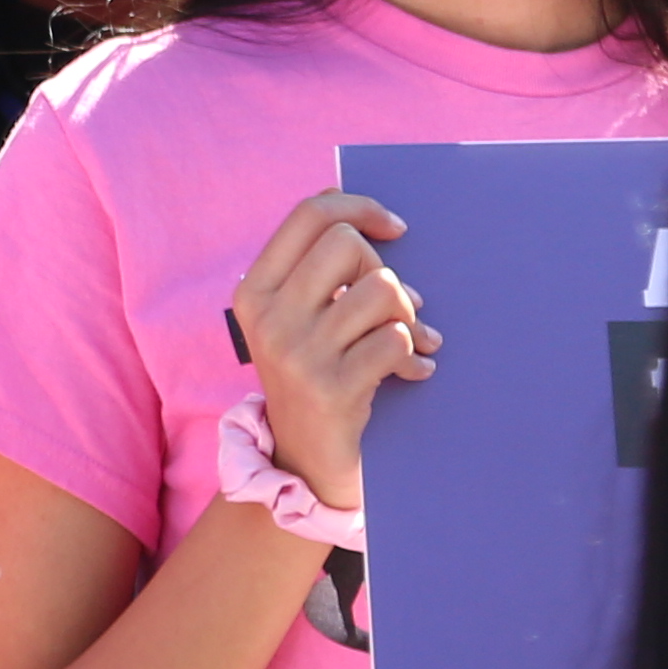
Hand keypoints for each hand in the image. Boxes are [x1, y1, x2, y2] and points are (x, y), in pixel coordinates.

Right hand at [230, 188, 434, 505]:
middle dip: (384, 268)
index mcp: (254, 291)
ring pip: (380, 289)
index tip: (394, 227)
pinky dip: (414, 354)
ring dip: (407, 315)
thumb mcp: (295, 322)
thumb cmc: (312, 377)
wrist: (303, 462)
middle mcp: (268, 318)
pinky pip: (396, 340)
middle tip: (394, 304)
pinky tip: (412, 372)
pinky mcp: (331, 388)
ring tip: (411, 339)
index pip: (308, 215)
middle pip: (346, 243)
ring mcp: (297, 353)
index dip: (359, 206)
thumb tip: (376, 228)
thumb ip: (318, 276)